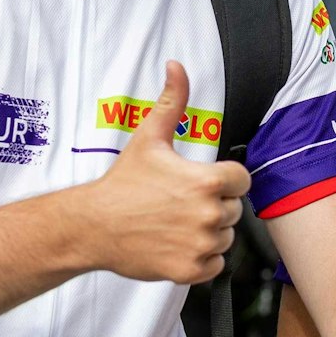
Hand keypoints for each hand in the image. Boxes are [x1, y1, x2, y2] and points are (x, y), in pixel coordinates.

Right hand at [83, 61, 249, 284]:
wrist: (93, 225)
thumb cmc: (122, 183)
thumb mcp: (149, 137)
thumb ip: (172, 102)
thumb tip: (176, 67)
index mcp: (207, 181)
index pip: (241, 180)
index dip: (224, 180)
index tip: (201, 183)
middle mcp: (209, 214)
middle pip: (233, 209)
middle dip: (213, 206)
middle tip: (180, 204)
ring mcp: (200, 244)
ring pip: (225, 238)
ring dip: (208, 232)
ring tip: (177, 223)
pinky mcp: (190, 270)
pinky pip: (215, 264)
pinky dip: (201, 258)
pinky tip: (177, 244)